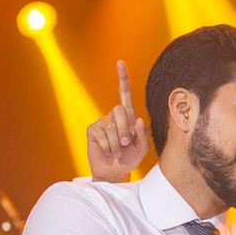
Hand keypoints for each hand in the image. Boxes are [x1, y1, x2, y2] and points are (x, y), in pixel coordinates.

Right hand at [86, 60, 150, 183]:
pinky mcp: (92, 130)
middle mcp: (114, 117)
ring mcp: (102, 122)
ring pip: (111, 127)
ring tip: (116, 151)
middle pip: (120, 111)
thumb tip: (138, 120)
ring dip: (116, 143)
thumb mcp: (141, 149)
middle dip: (124, 131)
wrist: (114, 172)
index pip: (125, 95)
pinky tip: (107, 151)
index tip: (119, 63)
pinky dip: (107, 146)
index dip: (123, 79)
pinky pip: (101, 134)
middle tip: (124, 145)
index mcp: (128, 118)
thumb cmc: (129, 159)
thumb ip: (143, 135)